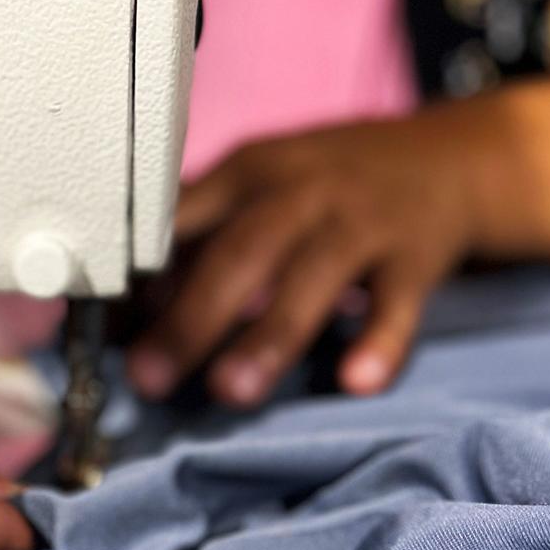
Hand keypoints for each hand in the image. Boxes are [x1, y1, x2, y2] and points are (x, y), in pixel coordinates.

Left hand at [127, 114, 488, 406]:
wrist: (446, 158)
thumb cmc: (325, 183)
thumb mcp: (257, 186)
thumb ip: (195, 244)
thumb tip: (120, 317)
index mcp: (248, 172)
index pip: (183, 217)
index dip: (141, 271)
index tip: (103, 323)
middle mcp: (302, 191)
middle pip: (240, 252)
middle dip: (191, 318)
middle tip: (150, 376)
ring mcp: (363, 221)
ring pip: (311, 278)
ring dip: (268, 337)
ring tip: (230, 392)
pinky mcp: (418, 256)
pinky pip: (399, 304)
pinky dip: (380, 342)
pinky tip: (354, 381)